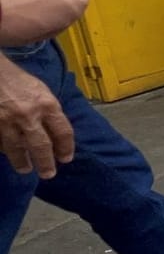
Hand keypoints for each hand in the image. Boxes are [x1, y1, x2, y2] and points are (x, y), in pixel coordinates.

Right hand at [0, 55, 73, 178]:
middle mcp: (28, 115)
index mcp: (47, 105)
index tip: (66, 158)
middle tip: (48, 174)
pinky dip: (4, 149)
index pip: (63, 132)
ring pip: (16, 149)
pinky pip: (0, 142)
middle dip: (45, 162)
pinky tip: (7, 153)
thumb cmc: (18, 79)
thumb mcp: (41, 90)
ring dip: (21, 161)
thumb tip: (56, 131)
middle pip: (41, 146)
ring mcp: (6, 121)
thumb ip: (49, 110)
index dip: (66, 148)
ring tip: (25, 169)